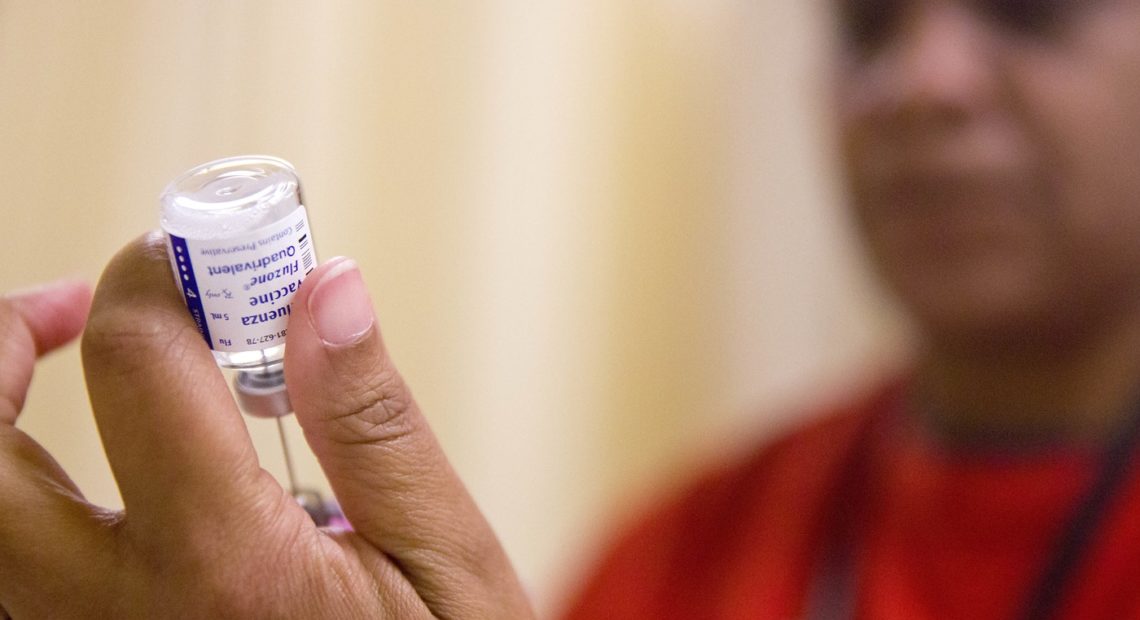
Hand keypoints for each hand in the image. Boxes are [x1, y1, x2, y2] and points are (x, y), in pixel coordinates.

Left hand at [0, 233, 534, 617]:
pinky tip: (79, 475)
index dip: (157, 280)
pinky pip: (15, 578)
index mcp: (227, 571)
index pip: (142, 370)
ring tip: (55, 372)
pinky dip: (19, 501)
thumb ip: (375, 425)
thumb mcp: (445, 561)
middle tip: (67, 309)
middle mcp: (123, 619)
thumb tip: (326, 289)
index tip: (194, 260)